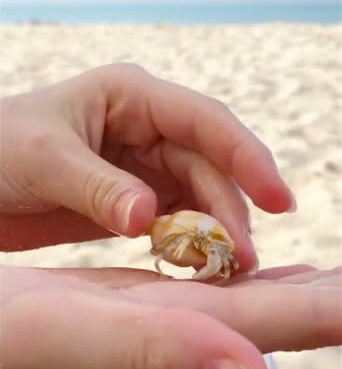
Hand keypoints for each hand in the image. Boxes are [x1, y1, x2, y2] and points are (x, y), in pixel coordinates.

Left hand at [1, 64, 294, 270]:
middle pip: (208, 168)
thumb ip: (99, 188)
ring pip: (198, 199)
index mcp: (132, 97)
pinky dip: (189, 245)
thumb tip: (148, 219)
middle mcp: (147, 129)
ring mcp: (143, 167)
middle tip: (243, 260)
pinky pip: (175, 222)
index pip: (205, 123)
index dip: (246, 158)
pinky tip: (198, 269)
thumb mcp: (44, 160)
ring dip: (215, 233)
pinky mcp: (135, 202)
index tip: (277, 199)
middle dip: (230, 212)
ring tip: (229, 271)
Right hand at [2, 264, 339, 368]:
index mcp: (180, 336)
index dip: (330, 313)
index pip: (278, 324)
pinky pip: (200, 285)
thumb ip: (167, 357)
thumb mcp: (80, 340)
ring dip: (294, 288)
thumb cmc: (9, 344)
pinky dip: (236, 273)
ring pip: (242, 300)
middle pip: (274, 314)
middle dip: (325, 298)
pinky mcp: (130, 301)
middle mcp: (177, 332)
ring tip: (332, 277)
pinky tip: (248, 269)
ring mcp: (155, 317)